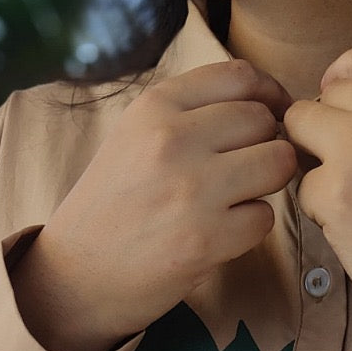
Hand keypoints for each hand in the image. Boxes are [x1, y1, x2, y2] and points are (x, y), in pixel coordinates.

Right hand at [13, 58, 296, 350]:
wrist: (74, 274)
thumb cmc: (110, 205)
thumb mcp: (134, 136)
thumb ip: (189, 114)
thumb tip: (263, 104)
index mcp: (155, 106)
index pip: (240, 76)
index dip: (270, 94)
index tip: (274, 113)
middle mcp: (174, 138)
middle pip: (264, 120)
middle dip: (266, 144)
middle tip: (245, 171)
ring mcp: (192, 189)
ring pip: (277, 163)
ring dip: (267, 184)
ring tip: (238, 199)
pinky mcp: (206, 238)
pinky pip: (264, 217)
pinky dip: (251, 228)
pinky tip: (221, 234)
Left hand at [280, 40, 351, 350]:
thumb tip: (332, 94)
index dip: (342, 79)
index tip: (339, 106)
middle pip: (324, 95)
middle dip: (326, 130)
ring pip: (299, 128)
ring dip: (312, 161)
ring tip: (351, 199)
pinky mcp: (333, 190)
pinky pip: (300, 185)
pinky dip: (317, 210)